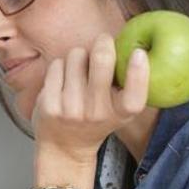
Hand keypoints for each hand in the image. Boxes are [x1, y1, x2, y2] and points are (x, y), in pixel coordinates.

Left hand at [32, 33, 149, 164]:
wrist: (64, 147)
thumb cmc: (96, 118)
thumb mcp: (119, 109)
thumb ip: (127, 85)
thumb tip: (133, 44)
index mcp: (120, 114)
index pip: (134, 96)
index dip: (138, 73)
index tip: (138, 53)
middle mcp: (97, 113)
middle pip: (101, 60)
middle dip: (103, 42)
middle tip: (103, 41)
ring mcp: (71, 109)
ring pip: (76, 56)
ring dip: (79, 56)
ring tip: (80, 70)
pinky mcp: (49, 105)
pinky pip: (57, 65)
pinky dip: (61, 66)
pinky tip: (63, 79)